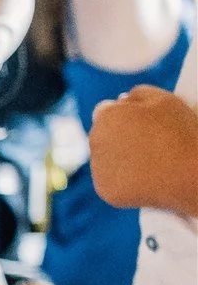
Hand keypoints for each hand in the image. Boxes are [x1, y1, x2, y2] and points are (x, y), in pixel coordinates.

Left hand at [90, 84, 197, 216]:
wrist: (188, 173)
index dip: (124, 116)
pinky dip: (123, 180)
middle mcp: (95, 140)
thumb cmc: (180, 133)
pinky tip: (144, 177)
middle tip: (148, 144)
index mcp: (106, 116)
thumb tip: (121, 99)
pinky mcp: (104, 190)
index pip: (105, 111)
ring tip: (149, 160)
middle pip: (102, 136)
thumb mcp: (164, 100)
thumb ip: (138, 94)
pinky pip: (111, 181)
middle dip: (119, 137)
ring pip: (105, 159)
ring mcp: (97, 167)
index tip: (140, 124)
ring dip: (119, 158)